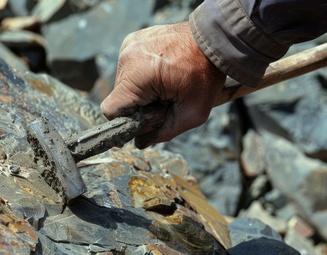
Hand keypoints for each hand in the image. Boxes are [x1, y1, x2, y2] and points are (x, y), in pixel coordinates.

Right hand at [100, 22, 225, 147]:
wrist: (215, 39)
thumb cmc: (206, 74)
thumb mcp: (192, 113)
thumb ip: (164, 133)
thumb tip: (140, 144)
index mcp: (137, 75)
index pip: (111, 110)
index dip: (127, 121)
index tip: (146, 119)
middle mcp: (127, 57)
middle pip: (119, 97)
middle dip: (139, 105)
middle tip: (165, 100)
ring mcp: (129, 45)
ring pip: (123, 83)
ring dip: (141, 90)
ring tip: (165, 85)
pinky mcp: (134, 40)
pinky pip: (129, 67)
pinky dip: (142, 75)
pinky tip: (162, 72)